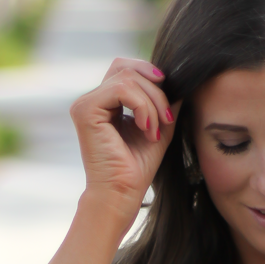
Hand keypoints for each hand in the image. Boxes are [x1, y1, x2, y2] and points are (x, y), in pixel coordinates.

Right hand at [70, 57, 176, 224]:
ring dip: (150, 103)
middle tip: (166, 120)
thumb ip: (165, 103)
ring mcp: (85, 104)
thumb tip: (180, 81)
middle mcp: (91, 100)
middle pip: (127, 69)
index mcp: (105, 103)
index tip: (168, 109)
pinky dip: (141, 106)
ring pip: (127, 78)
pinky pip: (121, 89)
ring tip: (154, 130)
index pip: (126, 70)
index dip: (150, 78)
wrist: (122, 194)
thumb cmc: (137, 168)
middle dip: (155, 92)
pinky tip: (145, 129)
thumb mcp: (159, 128)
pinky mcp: (85, 110)